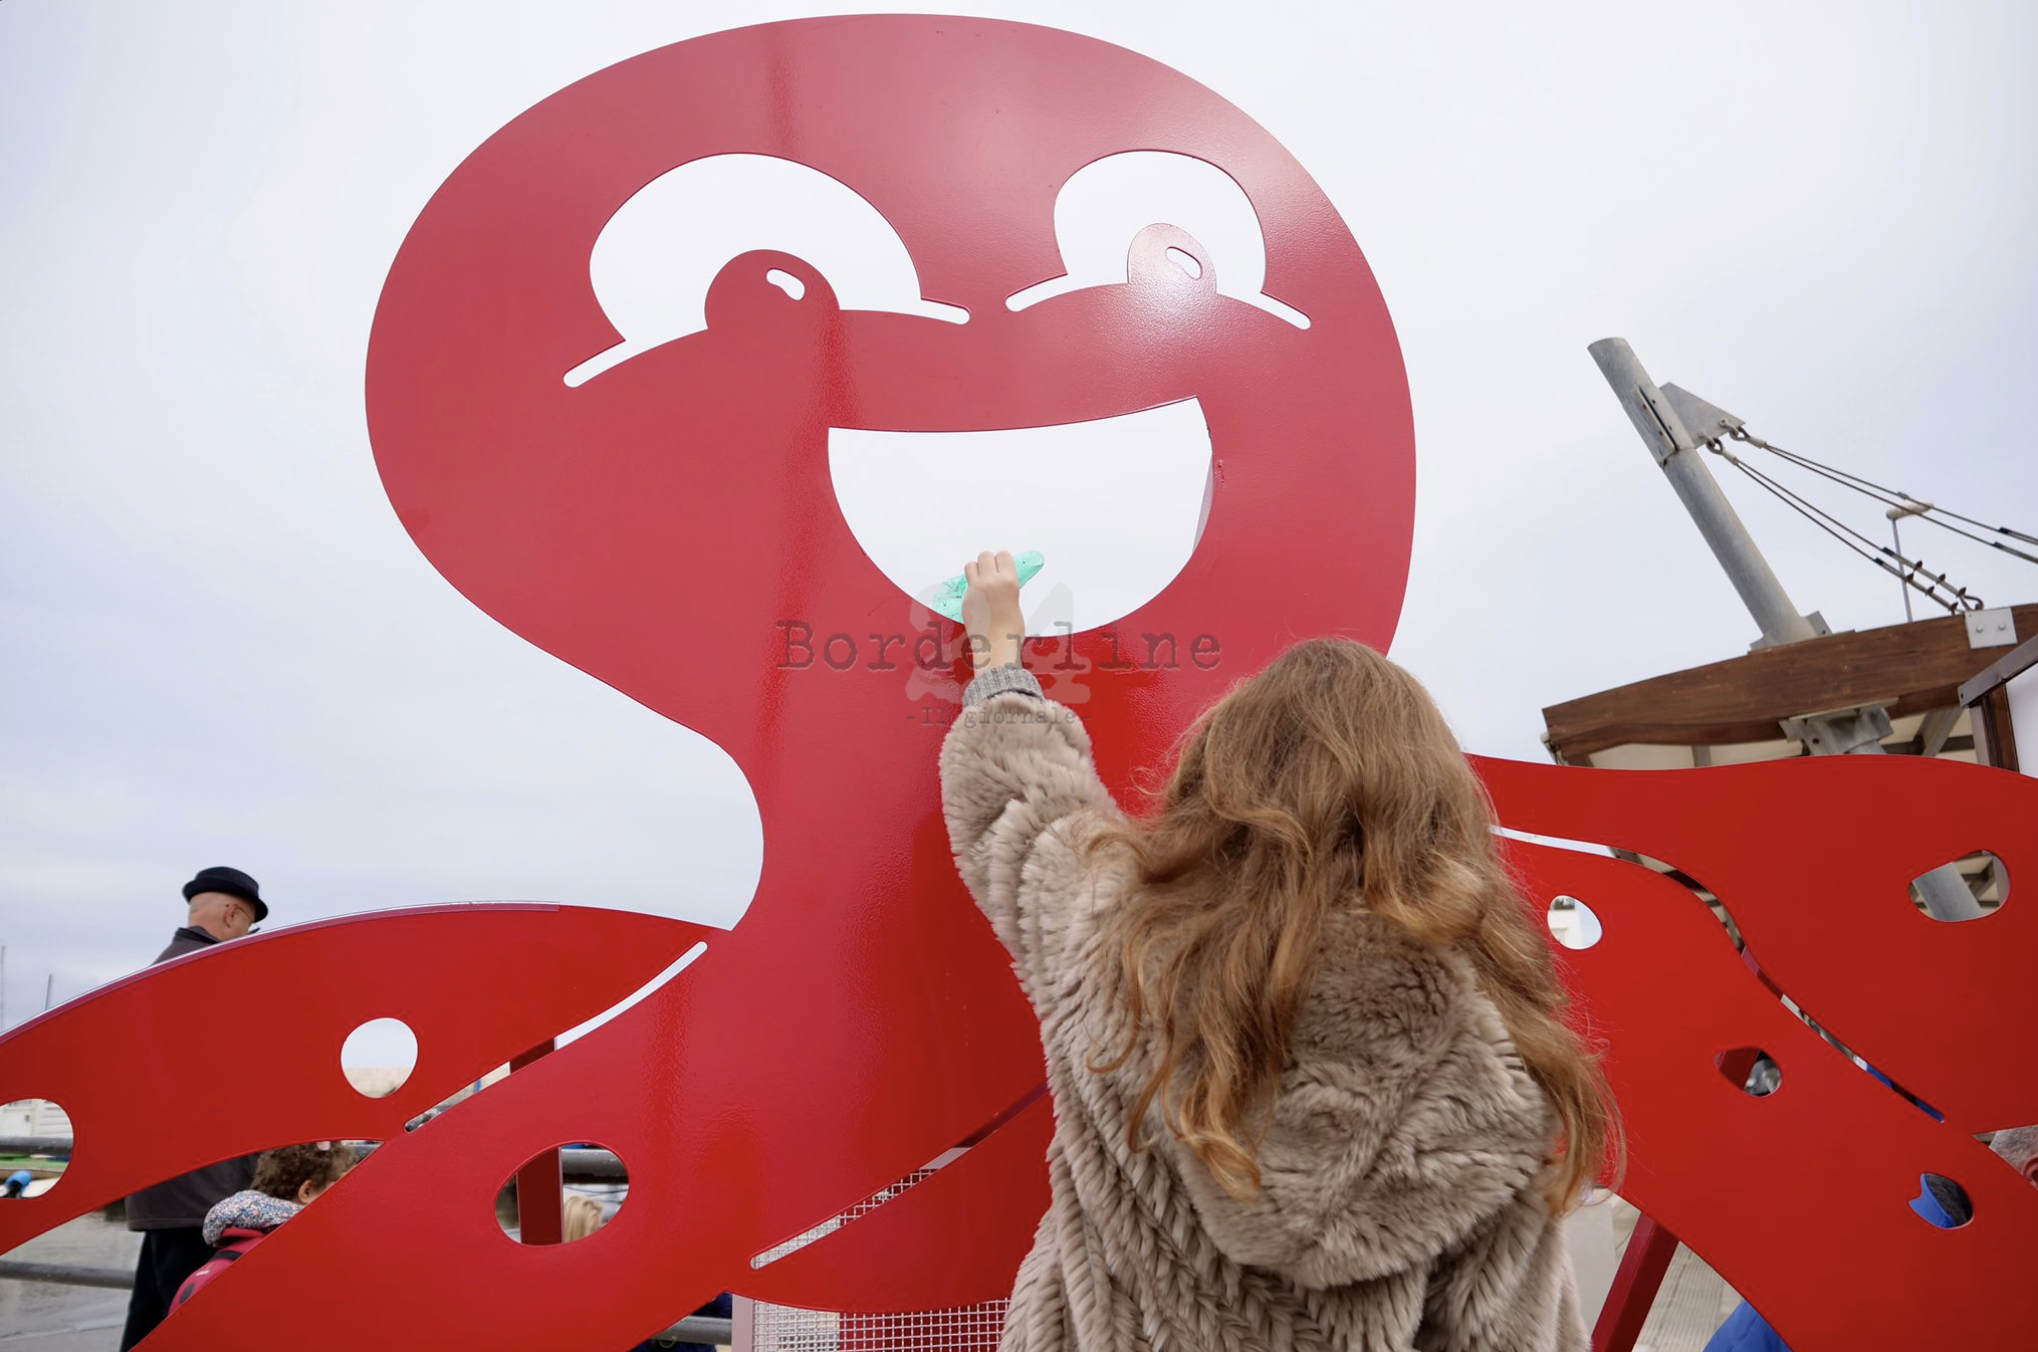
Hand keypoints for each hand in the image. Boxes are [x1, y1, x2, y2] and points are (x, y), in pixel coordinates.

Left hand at [962, 550, 1025, 671]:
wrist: (997, 646)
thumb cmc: (1012, 628)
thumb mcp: (1015, 600)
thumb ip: (1005, 585)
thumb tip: (998, 578)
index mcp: (1009, 581)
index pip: (1002, 554)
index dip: (1002, 560)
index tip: (1002, 567)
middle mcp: (991, 581)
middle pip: (985, 556)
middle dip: (988, 562)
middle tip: (991, 574)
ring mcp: (976, 589)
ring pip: (971, 565)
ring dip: (976, 570)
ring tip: (981, 582)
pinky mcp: (965, 599)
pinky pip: (967, 584)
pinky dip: (972, 587)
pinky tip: (978, 599)